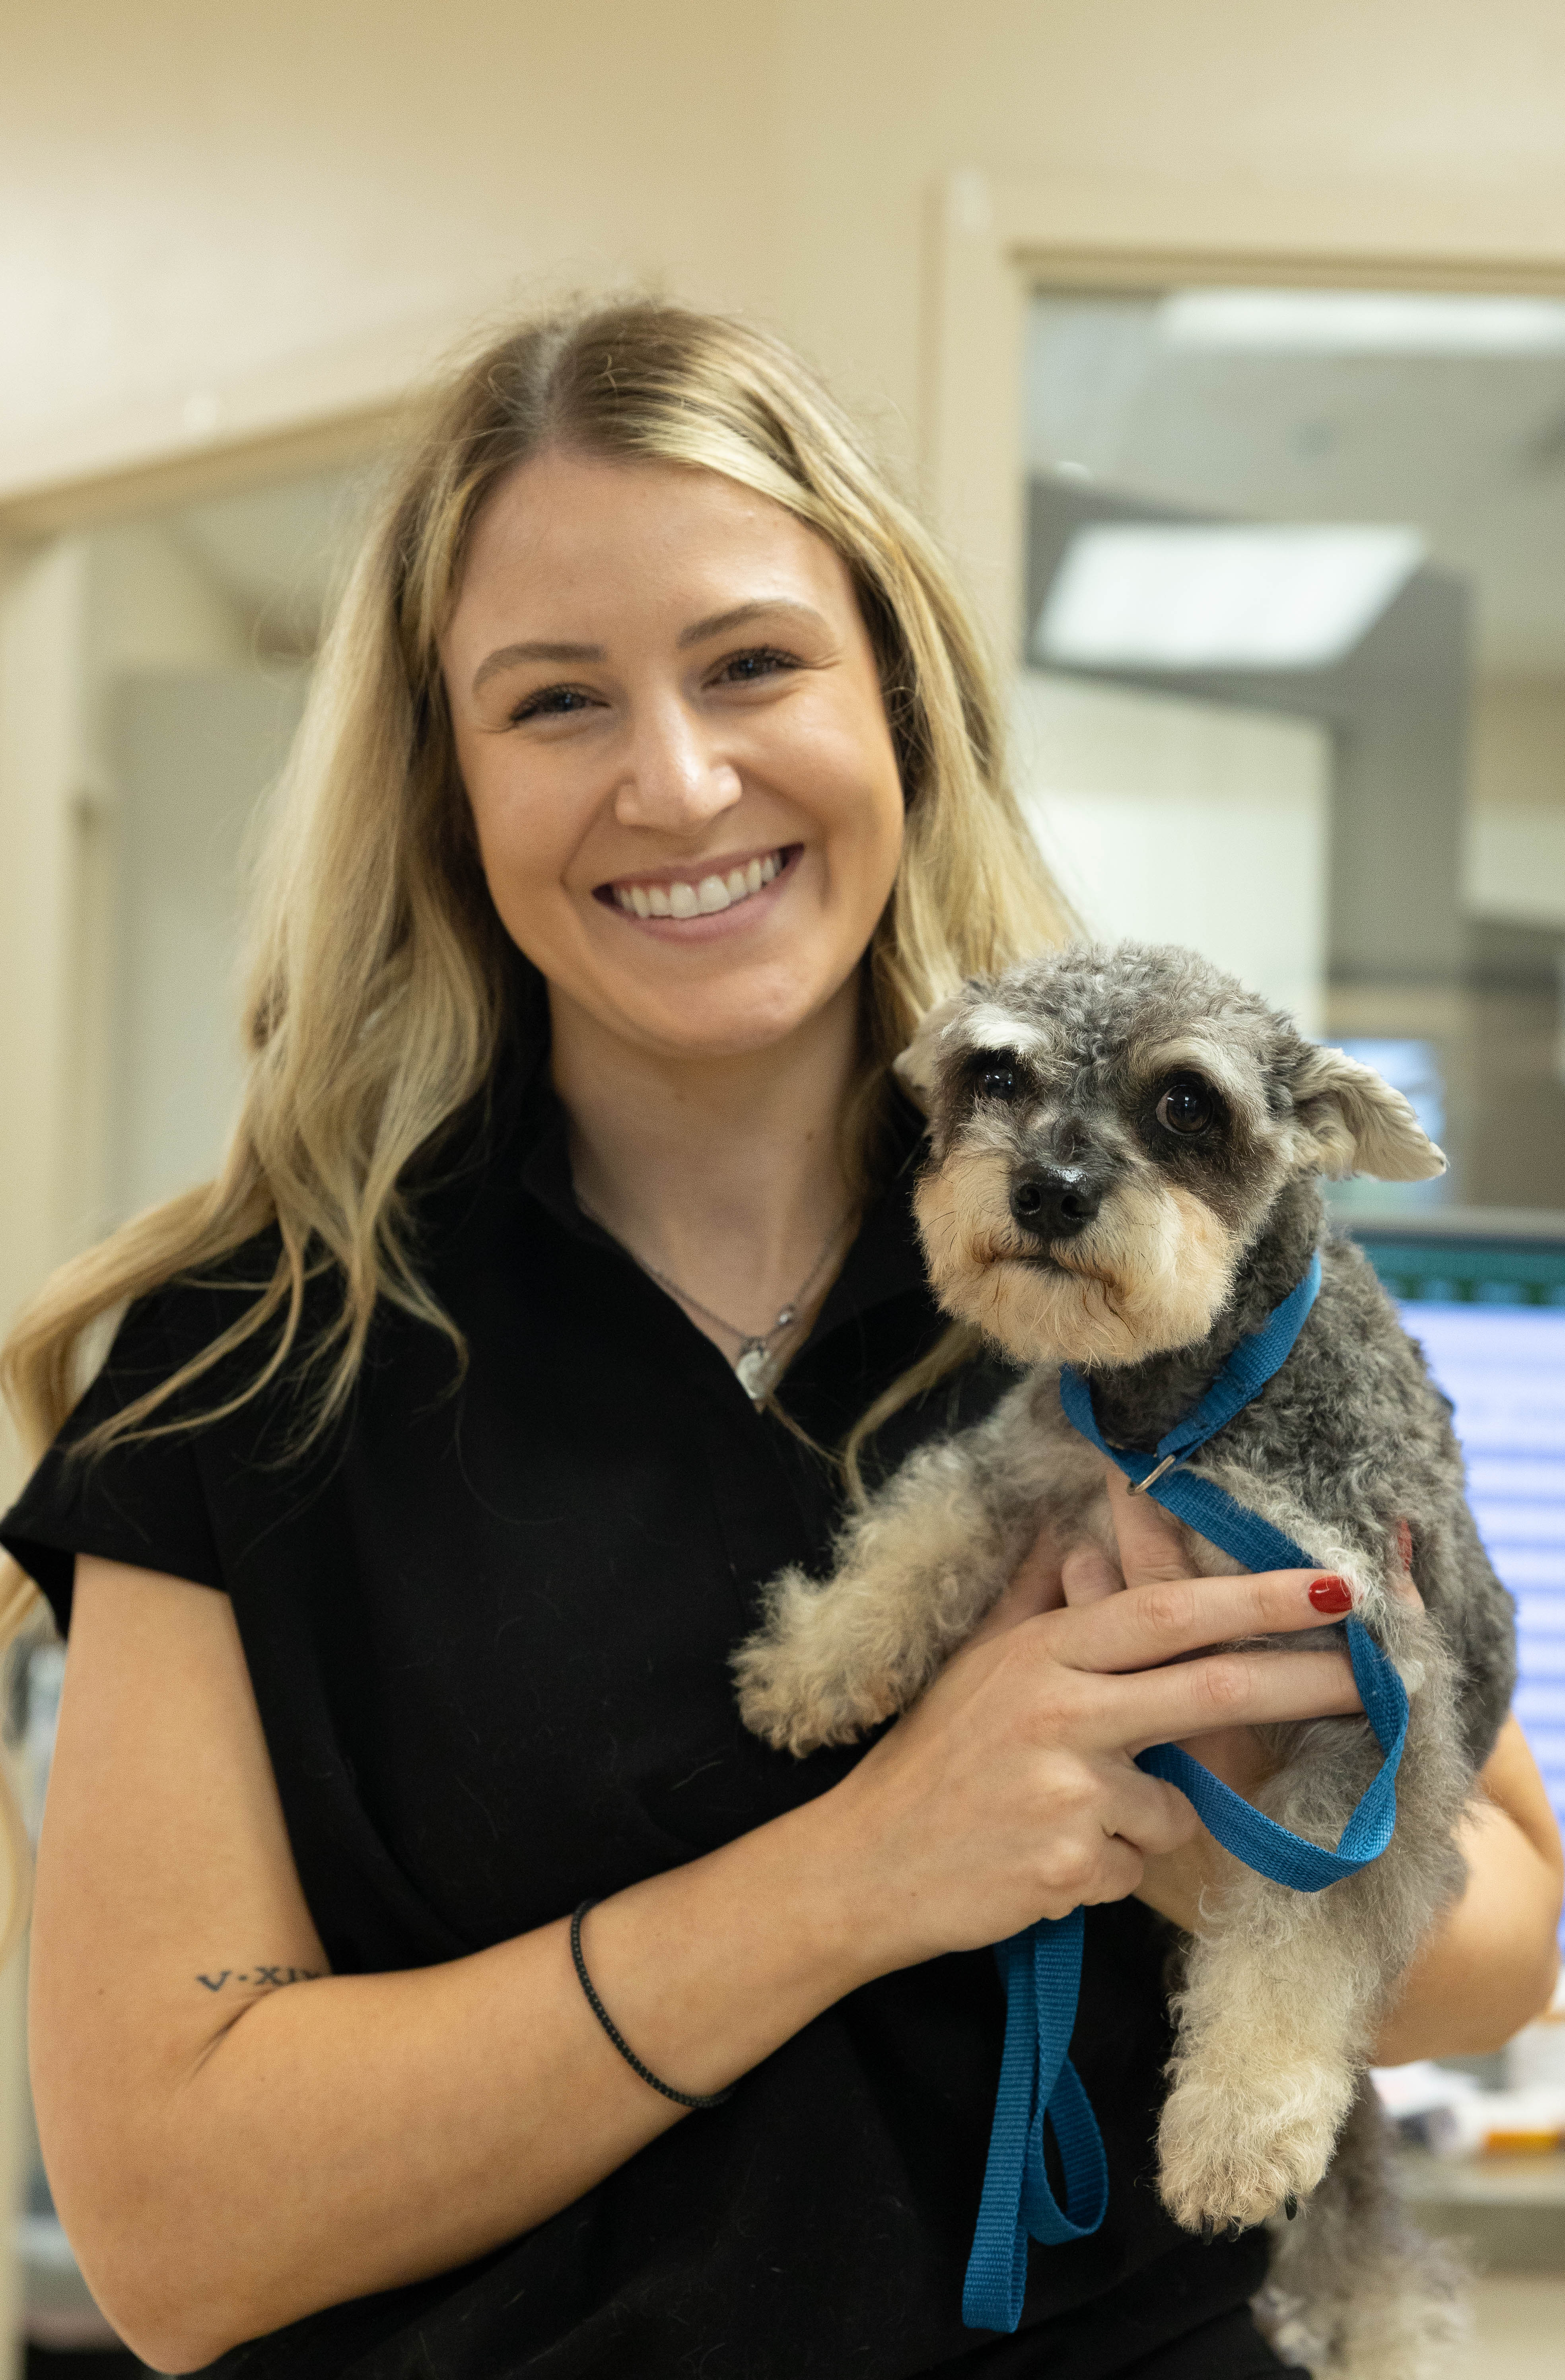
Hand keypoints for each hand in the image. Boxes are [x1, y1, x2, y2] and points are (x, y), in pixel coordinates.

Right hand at [819, 1474, 1363, 1975]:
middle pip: (1209, 1689)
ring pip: (1175, 1804)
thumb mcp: (977, 1665)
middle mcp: (1058, 1712)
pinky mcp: (1069, 1866)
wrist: (861, 1868)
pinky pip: (1138, 1865)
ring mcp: (1065, 1791)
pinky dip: (1110, 1867)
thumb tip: (1078, 1526)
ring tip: (1063, 1817)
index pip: (1165, 1612)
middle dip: (1304, 1680)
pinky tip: (1048, 1861)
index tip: (1327, 1585)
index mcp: (1040, 1653)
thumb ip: (1038, 1597)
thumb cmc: (929, 1762)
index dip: (1252, 1597)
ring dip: (1146, 1817)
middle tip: (1374, 1677)